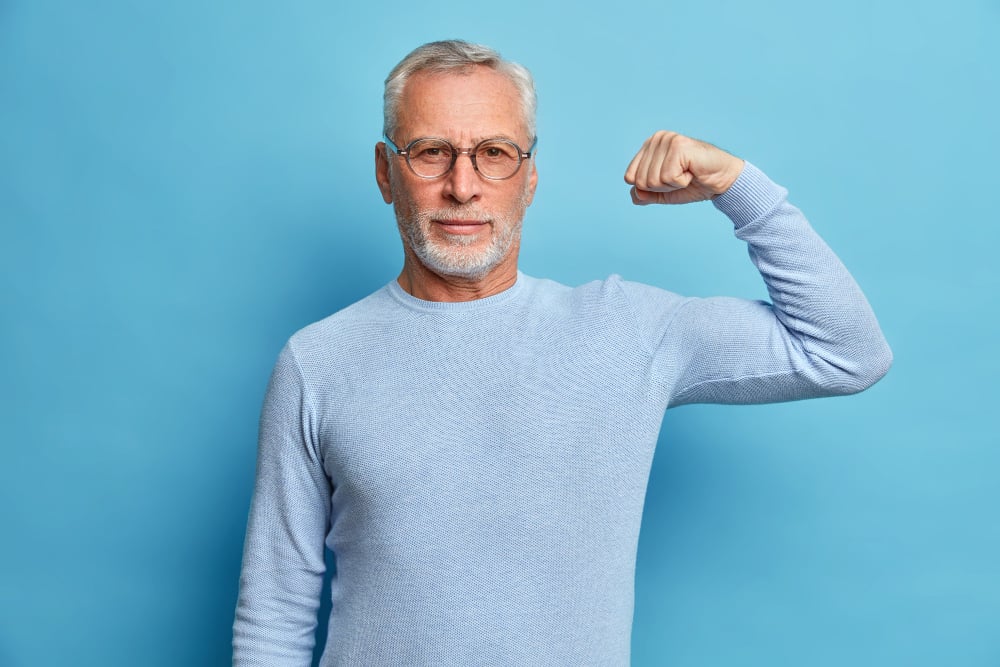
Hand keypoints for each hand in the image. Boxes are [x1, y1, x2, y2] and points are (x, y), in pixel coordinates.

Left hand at [624, 131, 743, 205]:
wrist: (723, 181)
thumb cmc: (695, 184)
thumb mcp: (664, 192)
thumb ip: (645, 194)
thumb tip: (634, 194)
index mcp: (649, 146)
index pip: (630, 177)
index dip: (650, 188)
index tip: (670, 180)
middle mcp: (657, 139)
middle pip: (640, 181)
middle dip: (662, 187)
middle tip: (681, 178)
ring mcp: (667, 140)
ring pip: (652, 180)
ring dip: (672, 185)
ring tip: (687, 174)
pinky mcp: (678, 146)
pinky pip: (667, 178)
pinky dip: (681, 182)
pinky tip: (692, 172)